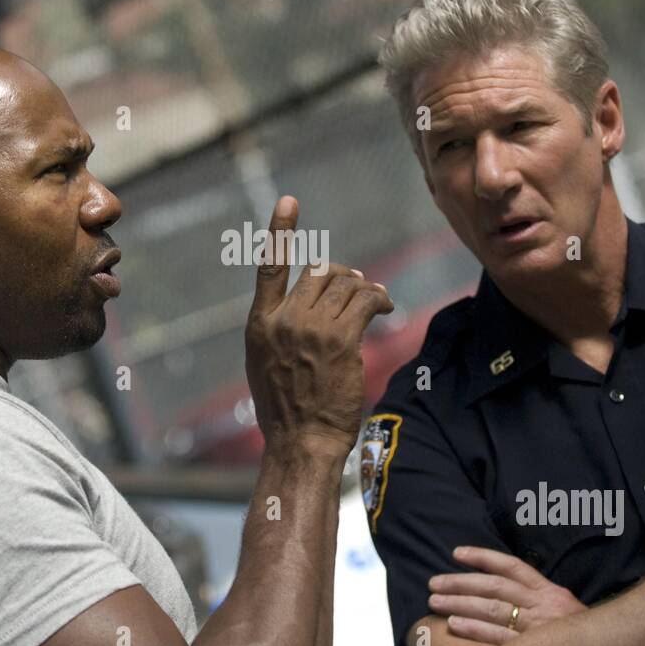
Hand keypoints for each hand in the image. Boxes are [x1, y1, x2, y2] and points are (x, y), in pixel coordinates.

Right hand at [244, 196, 392, 456]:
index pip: (268, 267)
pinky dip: (379, 300)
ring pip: (346, 285)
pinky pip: (365, 301)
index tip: (288, 202)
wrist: (302, 443)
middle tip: (358, 289)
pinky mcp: (340, 339)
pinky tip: (385, 309)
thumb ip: (280, 332)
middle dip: (342, 276)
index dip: (280, 231)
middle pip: (319, 272)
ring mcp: (311, 328)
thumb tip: (308, 308)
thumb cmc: (288, 412)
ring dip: (365, 289)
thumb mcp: (266, 365)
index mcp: (259, 325)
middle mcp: (283, 320)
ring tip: (376, 303)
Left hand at [430, 545, 586, 644]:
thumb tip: (499, 583)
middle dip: (461, 583)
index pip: (510, 566)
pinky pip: (499, 639)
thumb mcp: (560, 605)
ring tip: (435, 602)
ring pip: (493, 610)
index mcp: (548, 591)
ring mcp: (537, 628)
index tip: (456, 553)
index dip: (482, 557)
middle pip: (494, 587)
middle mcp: (542, 604)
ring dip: (460, 605)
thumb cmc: (577, 631)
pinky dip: (475, 631)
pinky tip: (454, 626)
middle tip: (434, 582)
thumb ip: (534, 594)